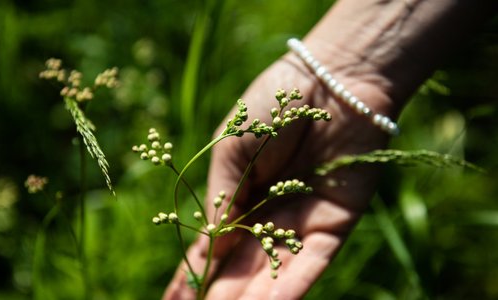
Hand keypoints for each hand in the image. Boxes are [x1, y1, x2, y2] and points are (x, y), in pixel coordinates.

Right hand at [164, 51, 394, 298]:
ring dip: (250, 299)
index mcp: (240, 196)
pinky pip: (311, 263)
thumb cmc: (270, 107)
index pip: (214, 245)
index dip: (193, 273)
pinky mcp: (334, 224)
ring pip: (274, 274)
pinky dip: (290, 287)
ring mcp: (301, 223)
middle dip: (218, 294)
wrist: (327, 81)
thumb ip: (221, 199)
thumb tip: (210, 247)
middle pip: (241, 267)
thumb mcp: (230, 151)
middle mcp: (269, 216)